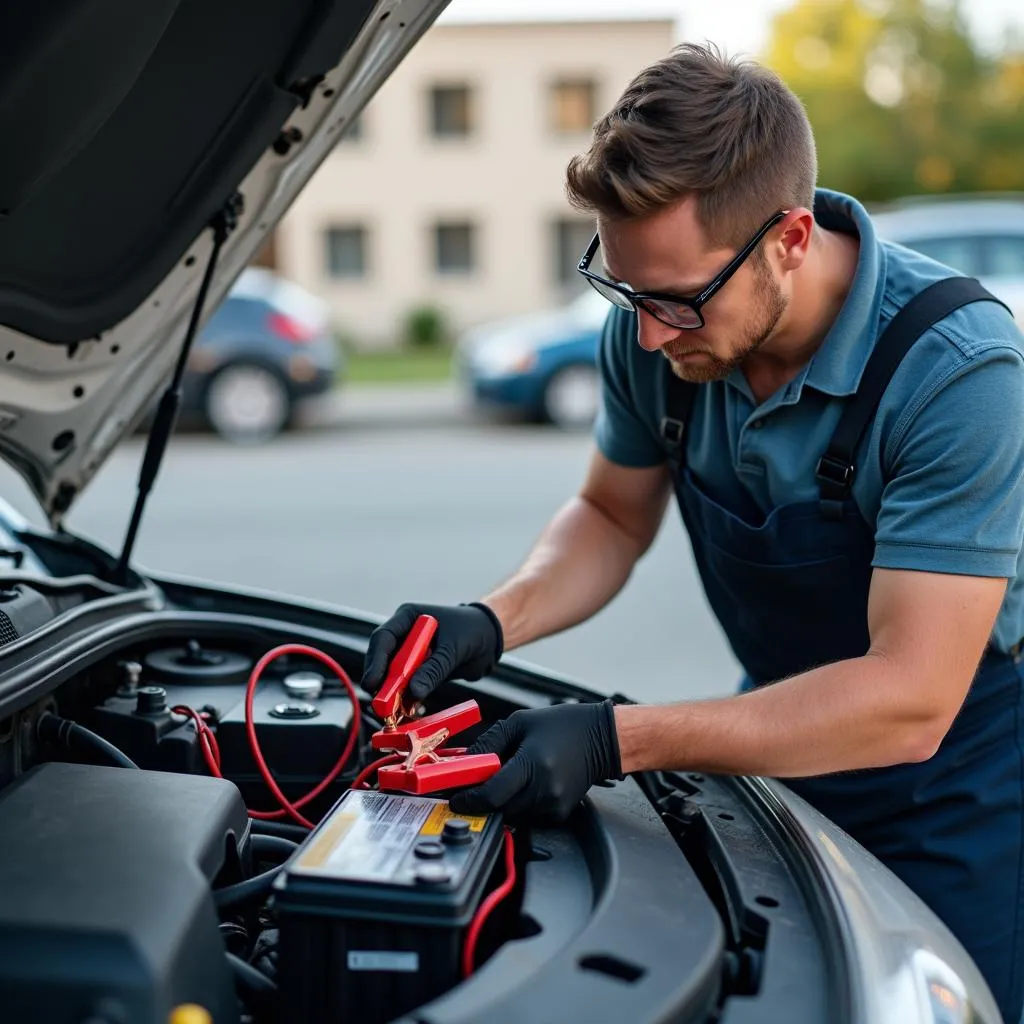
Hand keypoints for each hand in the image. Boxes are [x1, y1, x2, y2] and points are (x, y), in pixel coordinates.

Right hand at [360, 602, 502, 702]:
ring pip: (392, 675)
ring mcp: (411, 653)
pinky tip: (408, 712)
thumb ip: (434, 669)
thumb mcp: (454, 649)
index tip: (372, 683)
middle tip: (380, 705)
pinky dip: (406, 699)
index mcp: (408, 618)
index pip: (383, 639)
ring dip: (392, 694)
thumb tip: (413, 692)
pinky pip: (407, 686)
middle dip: (381, 682)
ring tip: (392, 713)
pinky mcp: (419, 670)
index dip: (376, 662)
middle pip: (383, 659)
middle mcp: (405, 635)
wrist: (492, 637)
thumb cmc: (474, 630)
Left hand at [448, 700, 622, 821]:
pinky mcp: (560, 814)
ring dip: (501, 801)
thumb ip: (488, 744)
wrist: (602, 738)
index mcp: (533, 765)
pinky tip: (527, 784)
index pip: (491, 795)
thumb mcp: (519, 723)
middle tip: (475, 784)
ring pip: (511, 815)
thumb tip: (463, 764)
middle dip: (482, 799)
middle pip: (498, 809)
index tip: (455, 798)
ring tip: (509, 776)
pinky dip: (519, 803)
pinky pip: (527, 816)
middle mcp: (544, 790)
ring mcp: (554, 805)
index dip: (468, 800)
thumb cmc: (562, 726)